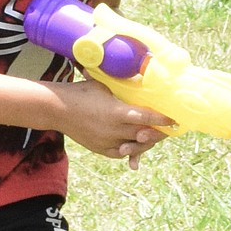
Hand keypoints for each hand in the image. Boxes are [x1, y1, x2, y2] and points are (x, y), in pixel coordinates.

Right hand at [52, 76, 170, 169]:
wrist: (56, 109)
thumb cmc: (81, 92)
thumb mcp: (104, 86)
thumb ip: (123, 88)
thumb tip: (142, 76)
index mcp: (116, 111)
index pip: (146, 117)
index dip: (162, 120)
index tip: (174, 120)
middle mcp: (113, 129)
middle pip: (143, 135)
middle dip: (157, 133)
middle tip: (167, 129)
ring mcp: (106, 141)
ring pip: (134, 147)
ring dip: (145, 143)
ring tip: (152, 136)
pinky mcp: (99, 149)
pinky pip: (120, 153)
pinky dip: (129, 149)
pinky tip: (135, 146)